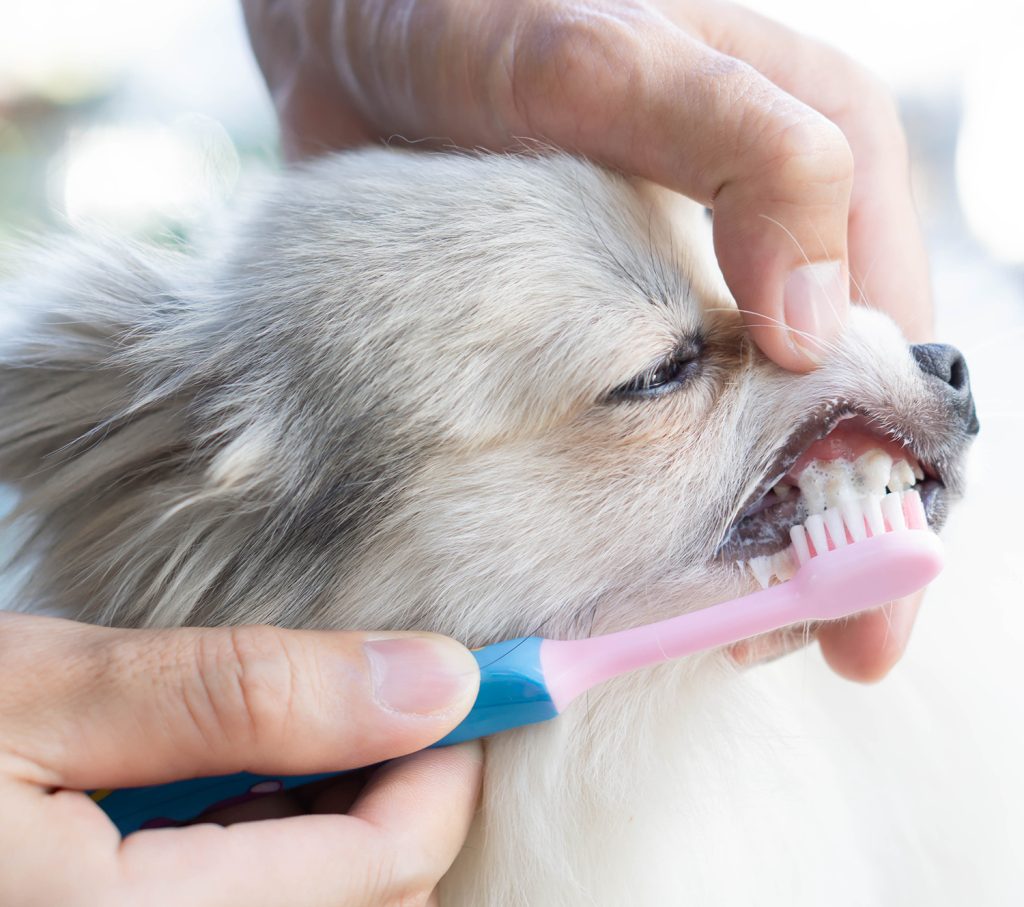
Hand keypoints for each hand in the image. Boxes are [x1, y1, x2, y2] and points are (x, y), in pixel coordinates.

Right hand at [0, 612, 480, 905]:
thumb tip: (434, 679)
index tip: (473, 676)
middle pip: (374, 897)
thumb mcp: (49, 692)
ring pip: (327, 904)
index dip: (447, 761)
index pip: (386, 864)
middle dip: (405, 788)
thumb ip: (244, 695)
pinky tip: (239, 780)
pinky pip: (257, 903)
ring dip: (345, 812)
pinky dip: (278, 840)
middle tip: (391, 689)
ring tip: (306, 726)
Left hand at [242, 0, 931, 679]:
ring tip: (711, 626)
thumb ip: (742, 154)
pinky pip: (656, 428)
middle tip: (781, 642)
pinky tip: (634, 564)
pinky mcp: (608, 322)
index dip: (885, 475)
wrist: (355, 39)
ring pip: (743, 428)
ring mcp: (685, 288)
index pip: (887, 343)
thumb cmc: (477, 20)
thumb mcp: (610, 64)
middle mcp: (765, 237)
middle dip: (817, 524)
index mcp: (812, 165)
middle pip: (825, 405)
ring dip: (738, 527)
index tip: (860, 601)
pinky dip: (656, 499)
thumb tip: (812, 330)